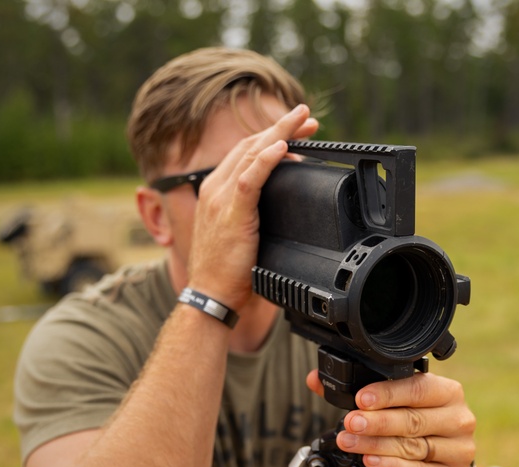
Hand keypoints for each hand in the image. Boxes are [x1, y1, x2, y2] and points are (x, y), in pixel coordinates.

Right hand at [187, 104, 318, 310]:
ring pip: (251, 155)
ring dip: (280, 134)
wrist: (210, 295)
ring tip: (303, 122)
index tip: (297, 131)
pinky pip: (249, 179)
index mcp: (215, 192)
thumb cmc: (228, 272)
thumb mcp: (242, 235)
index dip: (270, 137)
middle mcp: (215, 189)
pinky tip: (282, 147)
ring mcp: (220, 200)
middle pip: (250, 146)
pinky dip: (266, 160)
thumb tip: (285, 209)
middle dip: (281, 128)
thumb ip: (256, 216)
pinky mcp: (230, 214)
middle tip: (307, 119)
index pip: (244, 154)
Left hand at [306, 370, 476, 466]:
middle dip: (377, 422)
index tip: (360, 399)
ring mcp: (460, 449)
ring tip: (351, 443)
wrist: (443, 462)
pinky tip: (372, 461)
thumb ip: (359, 391)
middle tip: (350, 423)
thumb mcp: (396, 404)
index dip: (387, 394)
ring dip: (377, 445)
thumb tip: (315, 379)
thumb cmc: (417, 425)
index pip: (418, 388)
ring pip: (414, 446)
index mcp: (448, 392)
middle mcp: (459, 418)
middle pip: (413, 419)